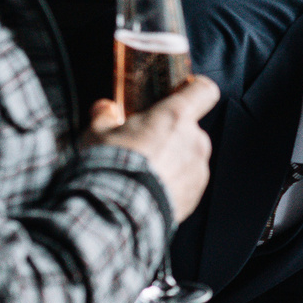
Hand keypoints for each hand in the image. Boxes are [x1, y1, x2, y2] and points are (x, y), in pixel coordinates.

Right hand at [91, 76, 219, 222]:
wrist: (120, 211)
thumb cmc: (112, 166)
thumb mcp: (98, 134)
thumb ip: (105, 116)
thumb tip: (104, 108)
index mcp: (175, 116)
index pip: (204, 90)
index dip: (195, 90)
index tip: (183, 94)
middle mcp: (194, 139)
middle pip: (190, 128)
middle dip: (172, 134)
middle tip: (146, 144)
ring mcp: (198, 168)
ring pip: (189, 156)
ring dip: (174, 161)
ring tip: (146, 172)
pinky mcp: (196, 194)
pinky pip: (188, 182)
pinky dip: (174, 184)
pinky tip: (151, 190)